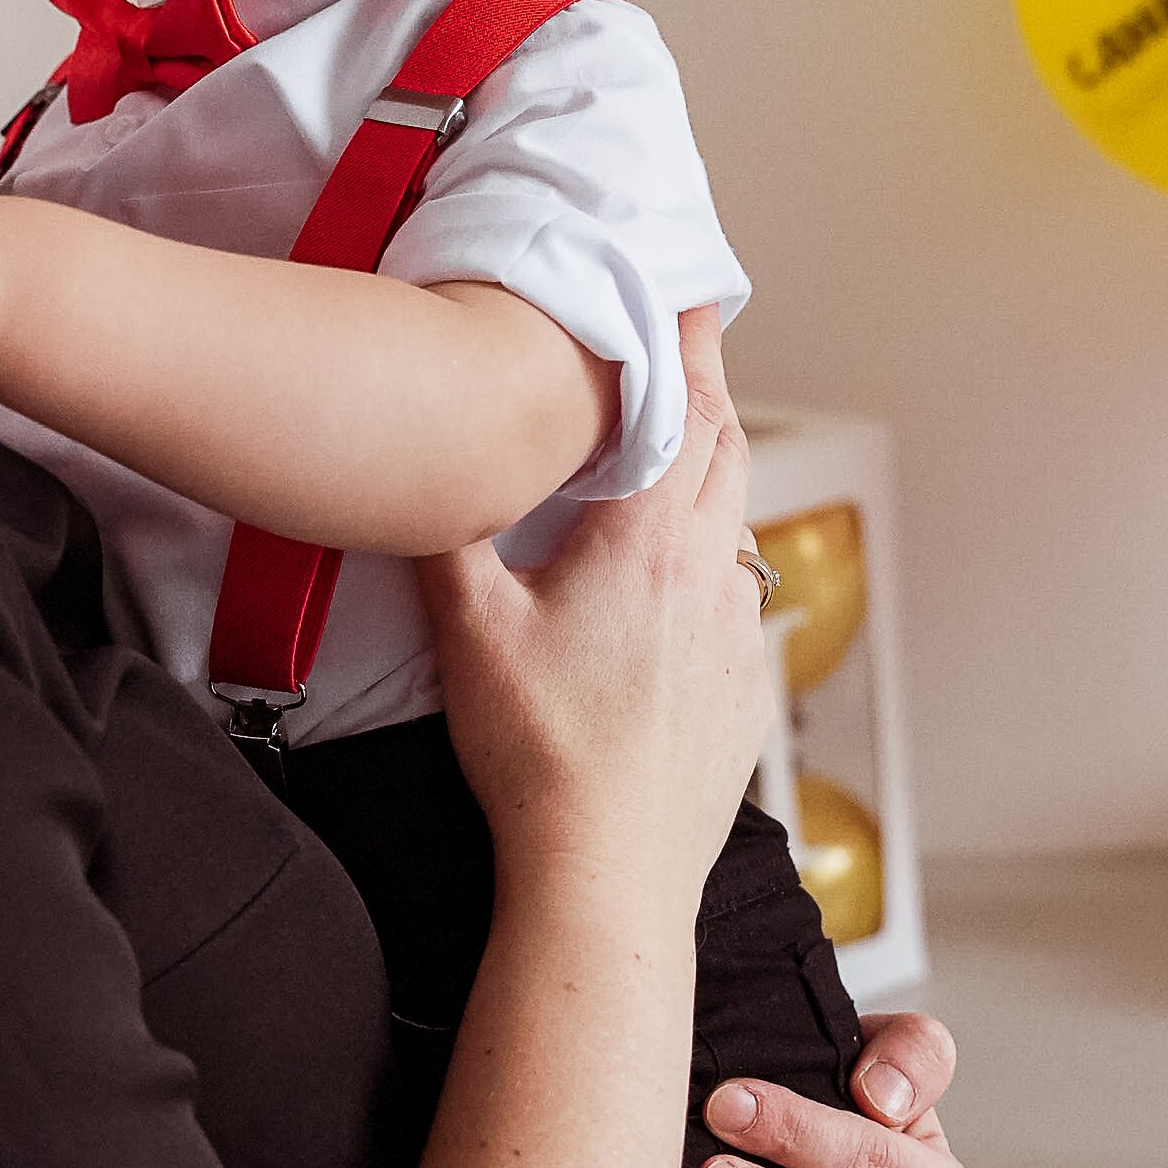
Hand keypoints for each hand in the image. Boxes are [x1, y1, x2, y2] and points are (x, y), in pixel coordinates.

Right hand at [413, 309, 774, 922]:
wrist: (607, 875)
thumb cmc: (539, 757)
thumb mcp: (468, 632)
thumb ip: (445, 538)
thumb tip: (424, 471)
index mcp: (649, 543)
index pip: (686, 408)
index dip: (689, 341)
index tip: (690, 292)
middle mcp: (710, 577)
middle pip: (728, 451)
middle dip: (709, 392)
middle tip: (688, 349)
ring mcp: (736, 637)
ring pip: (736, 526)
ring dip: (712, 478)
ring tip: (674, 458)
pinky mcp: (744, 692)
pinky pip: (734, 600)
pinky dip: (710, 564)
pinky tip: (672, 586)